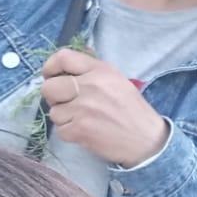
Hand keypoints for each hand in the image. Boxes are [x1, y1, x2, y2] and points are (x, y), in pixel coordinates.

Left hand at [41, 48, 168, 168]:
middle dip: (52, 97)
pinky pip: (60, 130)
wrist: (146, 140)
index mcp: (100, 70)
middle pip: (49, 87)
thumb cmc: (131, 109)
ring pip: (53, 111)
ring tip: (81, 119)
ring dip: (63, 118)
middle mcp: (90, 85)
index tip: (50, 76)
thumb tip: (65, 62)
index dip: (50, 67)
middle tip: (65, 102)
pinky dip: (69, 133)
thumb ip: (91, 69)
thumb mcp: (116, 79)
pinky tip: (84, 131)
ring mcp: (84, 108)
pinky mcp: (80, 129)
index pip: (63, 57)